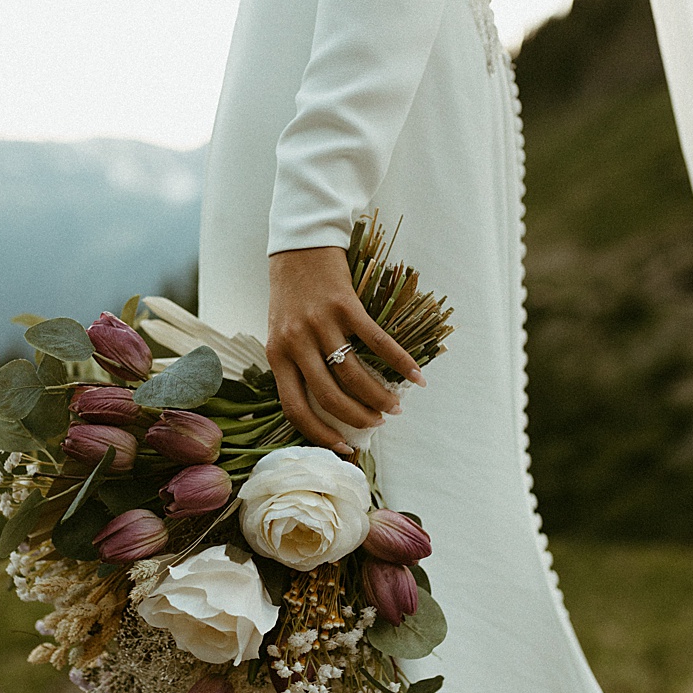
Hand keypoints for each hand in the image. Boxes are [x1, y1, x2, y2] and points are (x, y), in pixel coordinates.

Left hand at [267, 246, 424, 453]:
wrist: (298, 246)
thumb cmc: (291, 293)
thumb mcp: (282, 331)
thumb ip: (297, 363)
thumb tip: (328, 403)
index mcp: (276, 353)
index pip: (295, 407)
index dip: (319, 433)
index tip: (343, 446)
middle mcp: (296, 342)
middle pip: (328, 395)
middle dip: (357, 417)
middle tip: (377, 423)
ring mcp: (321, 323)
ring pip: (353, 374)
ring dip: (378, 395)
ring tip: (395, 405)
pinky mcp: (345, 305)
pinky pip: (376, 341)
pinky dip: (399, 360)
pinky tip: (416, 374)